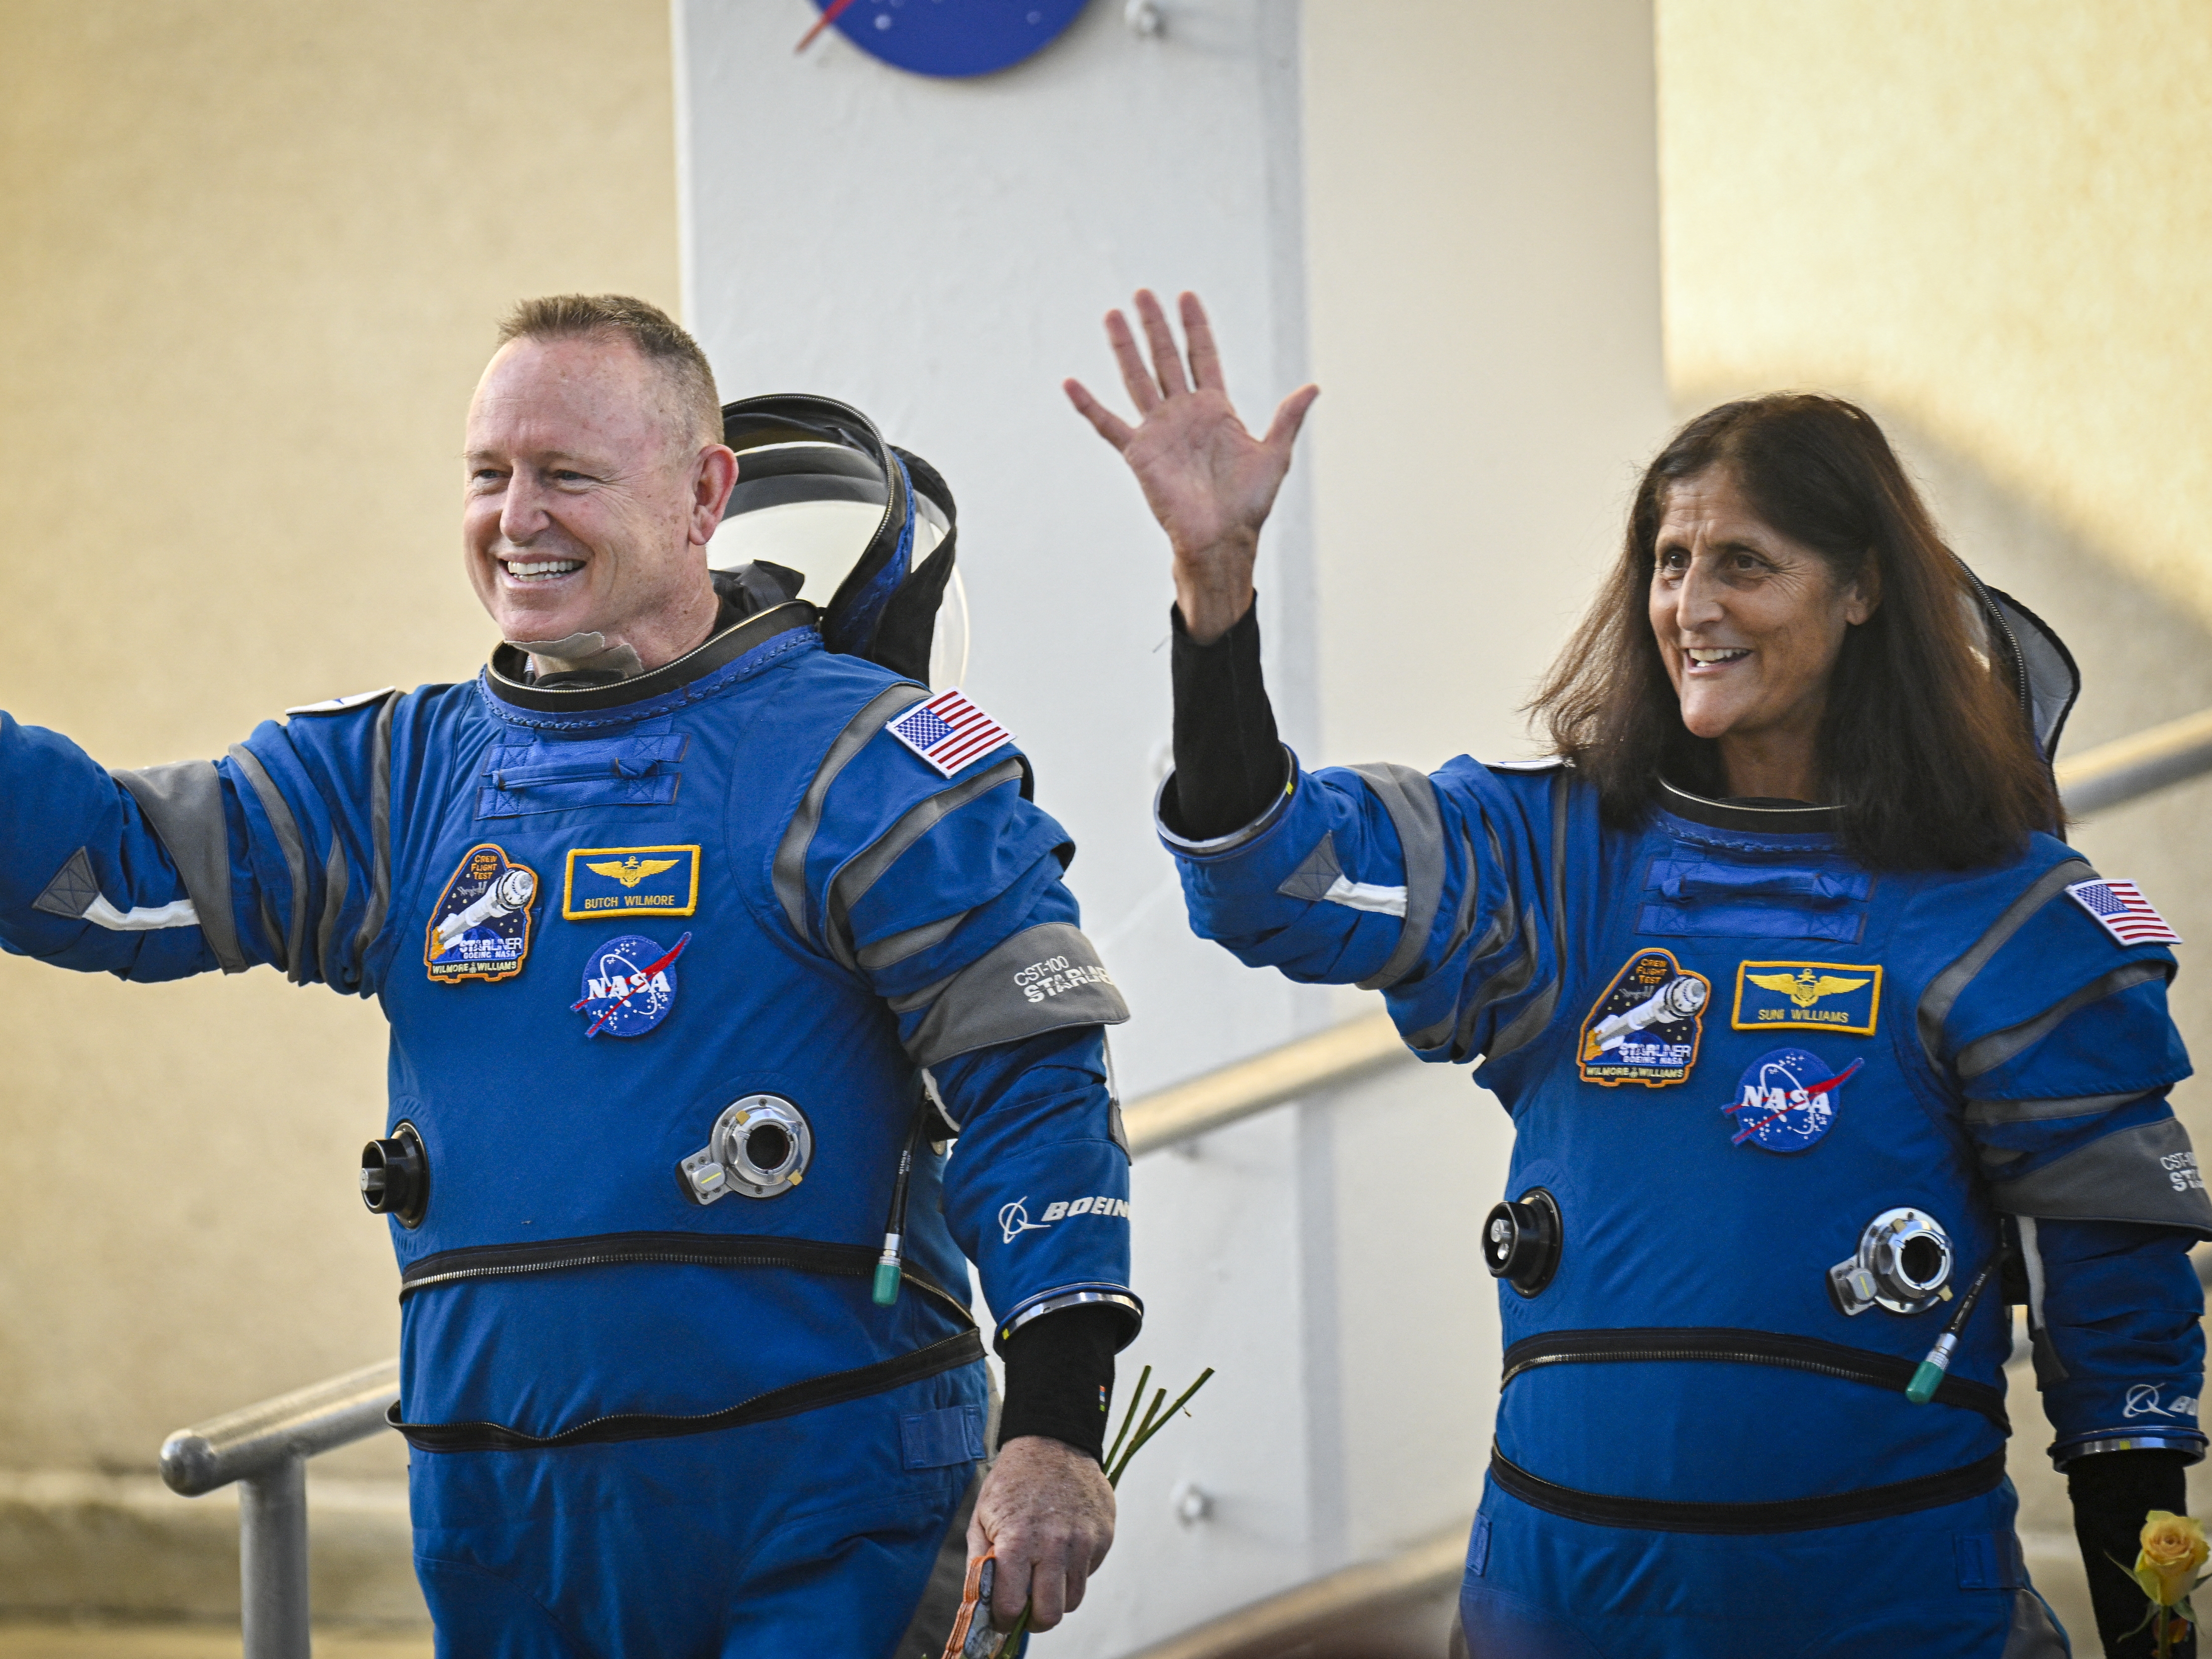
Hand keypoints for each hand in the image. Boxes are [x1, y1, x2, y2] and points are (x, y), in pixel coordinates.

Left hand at [967, 1434, 1115, 1631]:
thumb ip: (980, 1564)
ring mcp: (1084, 1541)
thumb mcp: (982, 1517)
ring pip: (1074, 1599)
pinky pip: (1089, 1572)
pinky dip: (1075, 1570)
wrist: (1053, 1441)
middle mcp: (1055, 1545)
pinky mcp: (1105, 1535)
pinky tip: (1063, 1546)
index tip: (1003, 1617)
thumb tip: (981, 1606)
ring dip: (1057, 1596)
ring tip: (1044, 1574)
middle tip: (1027, 1609)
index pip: (1012, 1607)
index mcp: (1018, 1541)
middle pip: (1051, 1614)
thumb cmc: (1011, 1482)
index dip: (1004, 1620)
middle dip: (1034, 1620)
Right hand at [1065, 290, 1317, 642]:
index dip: (1195, 327)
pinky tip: (1070, 383)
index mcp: (1216, 409)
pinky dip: (1089, 405)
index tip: (1186, 297)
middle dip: (1155, 325)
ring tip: (1112, 315)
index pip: (1202, 356)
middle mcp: (1184, 414)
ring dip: (1125, 347)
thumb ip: (1288, 418)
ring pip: (1137, 379)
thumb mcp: (1275, 455)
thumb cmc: (1250, 504)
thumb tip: (1314, 387)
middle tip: (1142, 293)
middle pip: (1166, 358)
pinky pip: (1108, 425)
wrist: (1223, 539)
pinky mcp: (1139, 453)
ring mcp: (1159, 431)